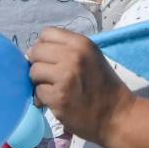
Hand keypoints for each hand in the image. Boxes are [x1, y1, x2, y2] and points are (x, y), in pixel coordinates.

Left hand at [27, 27, 133, 143]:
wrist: (116, 114)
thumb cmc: (103, 85)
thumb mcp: (90, 57)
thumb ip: (66, 49)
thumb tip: (32, 52)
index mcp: (81, 43)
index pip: (46, 33)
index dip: (43, 46)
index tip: (49, 58)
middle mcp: (73, 56)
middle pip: (36, 51)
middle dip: (38, 64)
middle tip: (49, 76)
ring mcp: (65, 76)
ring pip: (34, 71)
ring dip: (39, 82)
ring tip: (53, 88)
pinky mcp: (59, 96)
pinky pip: (37, 91)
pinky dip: (43, 98)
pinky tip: (56, 100)